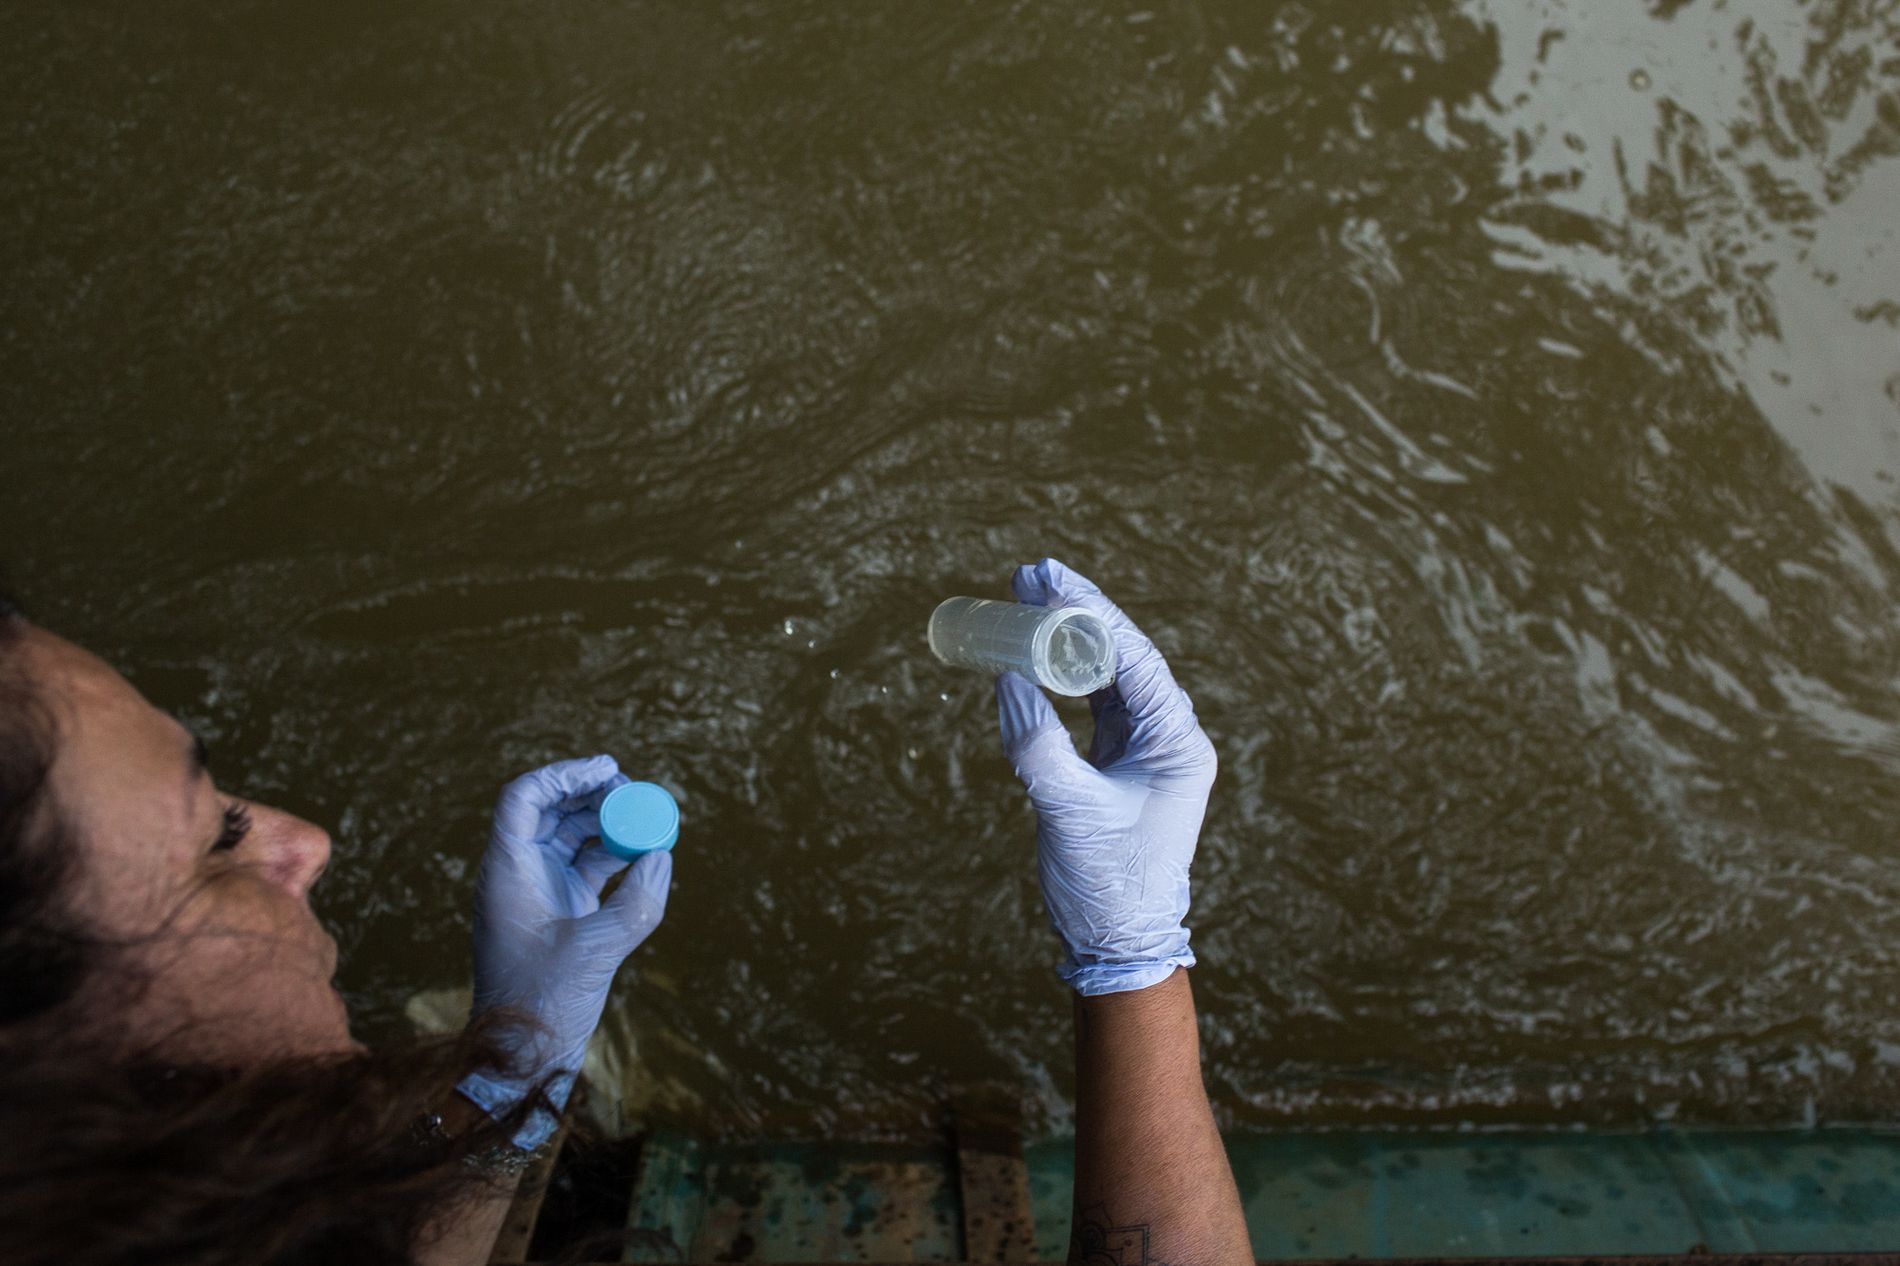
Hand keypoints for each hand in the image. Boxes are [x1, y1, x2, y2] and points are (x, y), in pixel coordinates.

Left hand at [459, 755, 671, 1147]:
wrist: (522, 1060)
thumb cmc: (540, 1008)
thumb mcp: (594, 953)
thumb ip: (636, 904)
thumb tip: (662, 858)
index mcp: (506, 875)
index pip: (523, 799)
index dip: (563, 776)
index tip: (608, 770)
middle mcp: (517, 875)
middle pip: (549, 810)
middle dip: (592, 793)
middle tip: (635, 790)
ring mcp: (538, 892)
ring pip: (570, 835)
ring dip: (606, 821)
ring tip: (647, 817)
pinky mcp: (560, 911)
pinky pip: (587, 865)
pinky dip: (615, 853)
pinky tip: (645, 852)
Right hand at [995, 558, 1215, 995]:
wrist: (1119, 943)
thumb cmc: (1105, 883)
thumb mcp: (1067, 810)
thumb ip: (1036, 743)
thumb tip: (1008, 679)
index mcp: (1179, 745)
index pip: (1135, 660)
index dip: (1091, 614)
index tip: (1051, 578)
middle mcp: (1172, 739)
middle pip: (1125, 657)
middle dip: (1078, 613)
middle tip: (1032, 573)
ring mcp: (1149, 749)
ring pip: (1109, 676)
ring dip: (1070, 638)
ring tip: (1027, 596)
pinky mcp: (1123, 762)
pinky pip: (1096, 704)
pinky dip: (1064, 676)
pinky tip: (1035, 651)